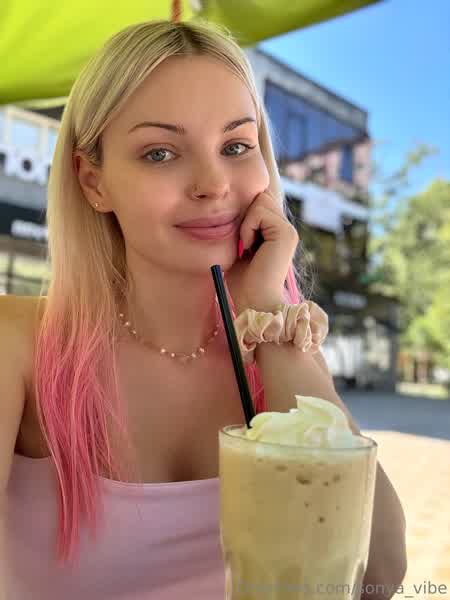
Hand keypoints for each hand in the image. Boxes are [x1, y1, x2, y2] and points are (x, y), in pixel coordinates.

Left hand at [225, 189, 298, 314]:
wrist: (254, 303)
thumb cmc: (242, 284)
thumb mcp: (238, 250)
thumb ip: (242, 228)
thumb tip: (231, 206)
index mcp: (276, 232)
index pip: (258, 202)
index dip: (244, 214)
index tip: (239, 241)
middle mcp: (285, 229)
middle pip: (260, 197)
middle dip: (245, 215)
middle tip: (242, 243)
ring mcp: (288, 230)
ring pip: (260, 200)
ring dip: (245, 222)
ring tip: (245, 245)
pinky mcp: (286, 233)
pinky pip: (260, 212)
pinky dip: (247, 227)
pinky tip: (248, 247)